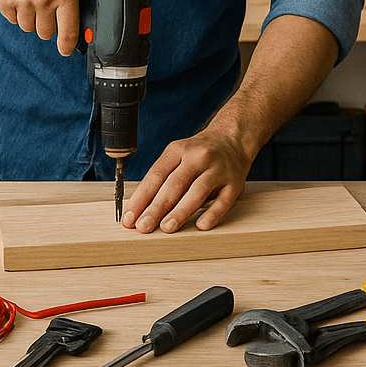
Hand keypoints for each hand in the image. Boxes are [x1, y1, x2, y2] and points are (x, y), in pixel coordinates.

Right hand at [0, 0, 87, 56]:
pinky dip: (16, 12)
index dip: (67, 46)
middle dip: (49, 25)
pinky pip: (12, 19)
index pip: (68, 31)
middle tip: (48, 10)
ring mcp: (22, 0)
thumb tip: (89, 8)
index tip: (66, 50)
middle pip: (45, 33)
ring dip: (32, 18)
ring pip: (28, 27)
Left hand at [120, 124, 256, 233]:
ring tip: (167, 228)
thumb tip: (139, 208)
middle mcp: (198, 157)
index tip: (130, 217)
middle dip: (157, 207)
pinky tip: (201, 225)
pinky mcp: (235, 182)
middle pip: (175, 185)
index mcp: (178, 150)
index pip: (156, 175)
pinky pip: (224, 201)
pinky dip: (212, 214)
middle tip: (143, 226)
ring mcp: (218, 169)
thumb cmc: (199, 153)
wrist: (233, 139)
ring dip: (181, 211)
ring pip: (198, 192)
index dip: (141, 198)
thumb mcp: (177, 155)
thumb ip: (162, 177)